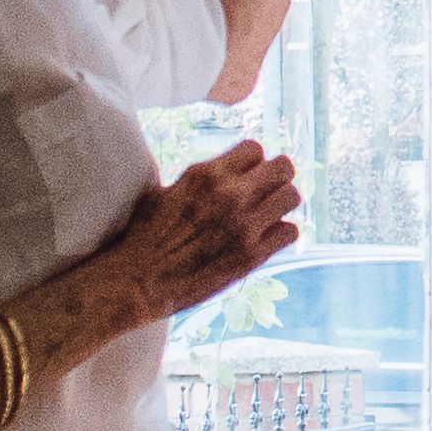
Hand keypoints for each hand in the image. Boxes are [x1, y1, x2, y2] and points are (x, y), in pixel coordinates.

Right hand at [107, 139, 299, 333]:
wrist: (139, 282)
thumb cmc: (145, 238)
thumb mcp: (164, 192)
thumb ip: (196, 179)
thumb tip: (215, 172)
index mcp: (205, 175)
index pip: (254, 148)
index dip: (253, 162)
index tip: (247, 176)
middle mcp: (230, 194)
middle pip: (283, 167)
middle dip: (277, 177)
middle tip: (266, 192)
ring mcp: (244, 225)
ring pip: (292, 196)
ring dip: (282, 204)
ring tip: (268, 215)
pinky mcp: (252, 255)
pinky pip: (291, 231)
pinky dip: (282, 234)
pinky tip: (266, 239)